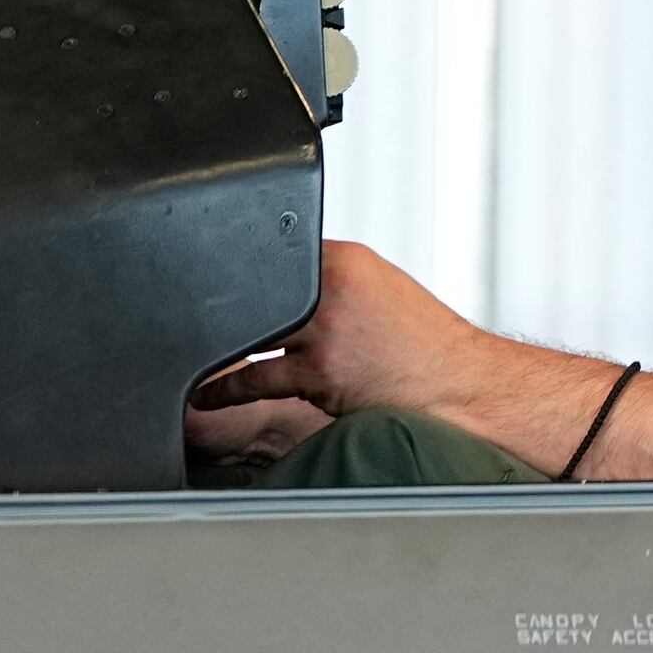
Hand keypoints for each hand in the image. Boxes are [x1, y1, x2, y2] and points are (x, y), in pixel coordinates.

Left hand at [184, 241, 514, 452]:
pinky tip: (208, 396)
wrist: (462, 385)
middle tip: (190, 325)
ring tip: (193, 364)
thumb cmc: (426, 348)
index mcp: (349, 261)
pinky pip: (252, 379)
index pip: (275, 257)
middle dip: (223, 314)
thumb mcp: (384, 296)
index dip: (240, 277)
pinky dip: (223, 391)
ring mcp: (326, 327)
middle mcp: (335, 286)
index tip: (213, 295)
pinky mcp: (320, 369)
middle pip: (252, 294)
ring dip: (216, 352)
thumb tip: (283, 297)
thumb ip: (335, 287)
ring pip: (245, 335)